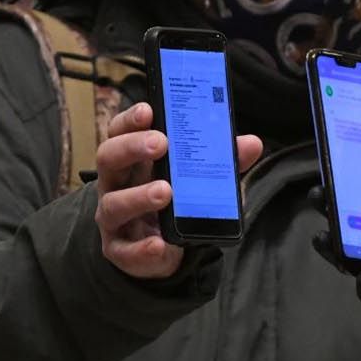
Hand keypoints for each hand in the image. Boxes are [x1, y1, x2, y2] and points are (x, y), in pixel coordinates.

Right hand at [94, 102, 262, 278]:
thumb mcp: (196, 178)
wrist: (160, 249)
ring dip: (138, 196)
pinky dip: (143, 248)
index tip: (148, 109)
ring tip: (165, 192)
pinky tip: (159, 244)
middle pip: (109, 157)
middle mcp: (116, 183)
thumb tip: (252, 144)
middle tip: (160, 143)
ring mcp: (113, 217)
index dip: (131, 119)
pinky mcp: (120, 250)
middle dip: (132, 147)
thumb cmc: (173, 201)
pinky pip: (126, 250)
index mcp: (133, 159)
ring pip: (113, 203)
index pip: (121, 130)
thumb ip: (220, 161)